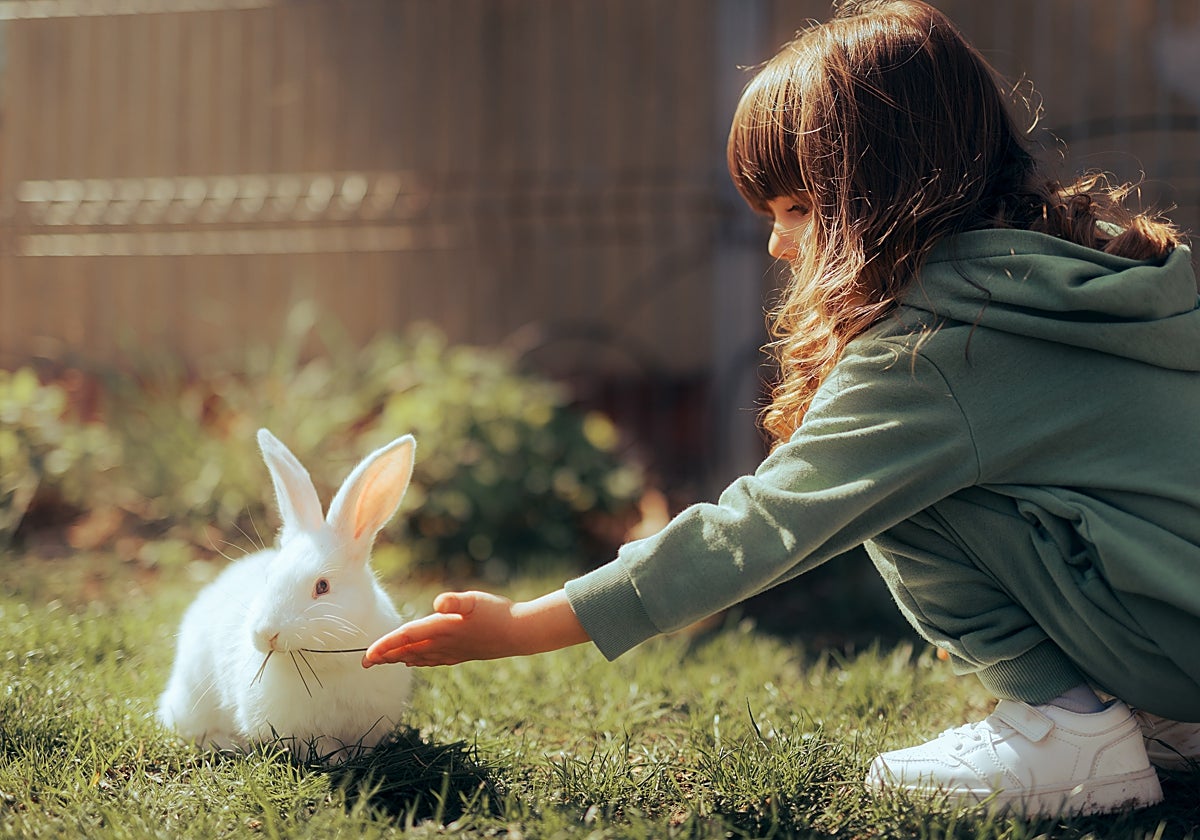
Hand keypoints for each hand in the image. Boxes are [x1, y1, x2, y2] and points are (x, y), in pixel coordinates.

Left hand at [362, 589, 588, 667]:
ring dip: (399, 659)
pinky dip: (418, 661)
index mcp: (442, 628)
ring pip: (418, 657)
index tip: (367, 655)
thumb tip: (439, 603)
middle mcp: (444, 643)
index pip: (407, 638)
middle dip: (385, 656)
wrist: (520, 633)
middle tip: (364, 664)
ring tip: (383, 661)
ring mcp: (452, 650)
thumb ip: (457, 601)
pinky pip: (432, 660)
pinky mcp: (461, 653)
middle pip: (407, 651)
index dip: (386, 645)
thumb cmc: (498, 612)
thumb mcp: (477, 600)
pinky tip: (414, 661)